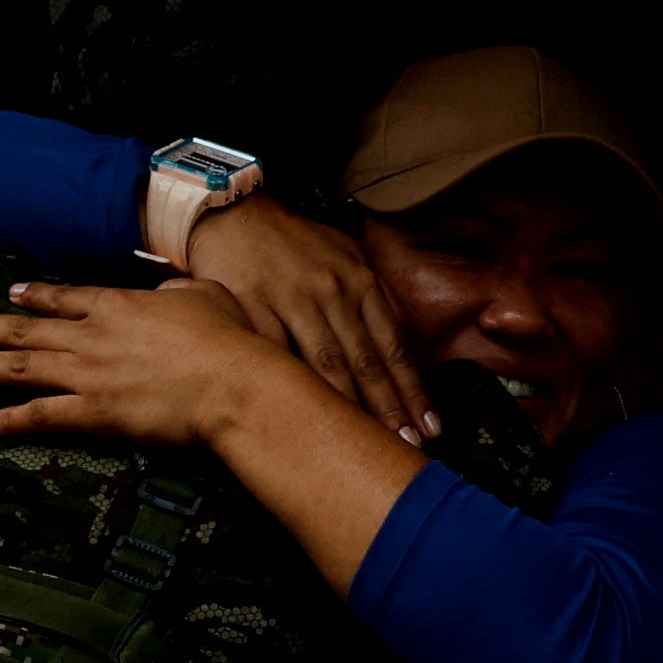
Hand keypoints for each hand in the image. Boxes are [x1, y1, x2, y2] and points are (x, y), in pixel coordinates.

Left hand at [0, 279, 321, 453]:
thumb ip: (179, 291)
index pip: (64, 298)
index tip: (11, 293)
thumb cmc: (229, 340)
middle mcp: (91, 336)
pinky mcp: (94, 412)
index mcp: (117, 304)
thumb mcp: (206, 296)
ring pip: (20, 368)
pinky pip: (41, 416)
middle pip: (25, 330)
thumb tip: (170, 291)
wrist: (233, 384)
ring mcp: (87, 374)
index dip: (34, 296)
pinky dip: (9, 419)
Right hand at [184, 205, 434, 444]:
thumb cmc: (293, 243)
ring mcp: (288, 298)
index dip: (412, 390)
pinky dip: (291, 389)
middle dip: (389, 409)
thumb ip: (374, 299)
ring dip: (348, 409)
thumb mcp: (345, 255)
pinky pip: (275, 355)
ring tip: (363, 444)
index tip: (429, 427)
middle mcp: (329, 289)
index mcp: (358, 278)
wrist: (232, 214)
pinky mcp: (249, 307)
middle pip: (365, 360)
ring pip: (324, 363)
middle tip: (406, 447)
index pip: (393, 344)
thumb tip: (403, 347)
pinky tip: (303, 416)